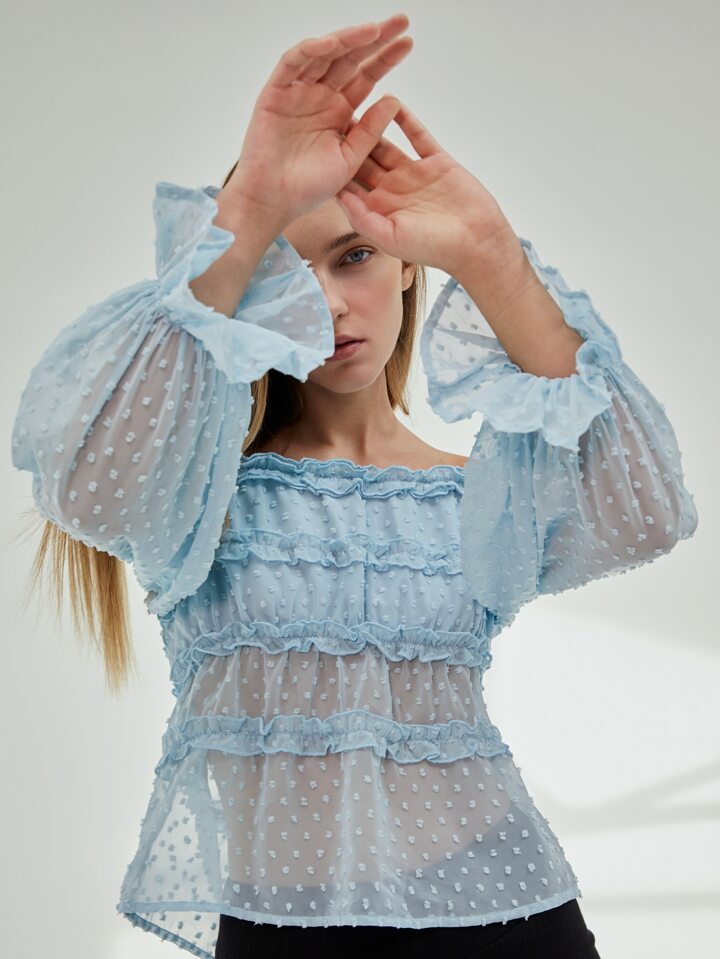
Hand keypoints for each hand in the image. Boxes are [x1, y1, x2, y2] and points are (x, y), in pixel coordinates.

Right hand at [222, 14, 412, 227]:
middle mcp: (320, 96)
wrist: (274, 202)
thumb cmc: (309, 187)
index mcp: (339, 111)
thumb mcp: (350, 158)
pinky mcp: (275, 93)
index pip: (366, 76)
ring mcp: (297, 92)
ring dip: (347, 40)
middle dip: (374, 39)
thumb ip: (370, 131)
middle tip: (400, 21)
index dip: (385, 58)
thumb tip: (394, 100)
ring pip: (324, 56)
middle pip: (350, 59)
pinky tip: (330, 44)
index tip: (408, 43)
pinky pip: (292, 64)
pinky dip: (309, 51)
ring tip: (372, 30)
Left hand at [335, 101, 515, 276]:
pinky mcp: (436, 162)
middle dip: (345, 140)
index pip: (349, 184)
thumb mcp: (390, 237)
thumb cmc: (433, 247)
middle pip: (363, 160)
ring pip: (387, 144)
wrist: (476, 242)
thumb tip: (338, 194)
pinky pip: (417, 135)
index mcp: (378, 210)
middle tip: (323, 113)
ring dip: (370, 125)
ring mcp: (414, 175)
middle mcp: (392, 190)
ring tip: (351, 101)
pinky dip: (405, 119)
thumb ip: (363, 217)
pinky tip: (391, 100)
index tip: (310, 146)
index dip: (331, 167)